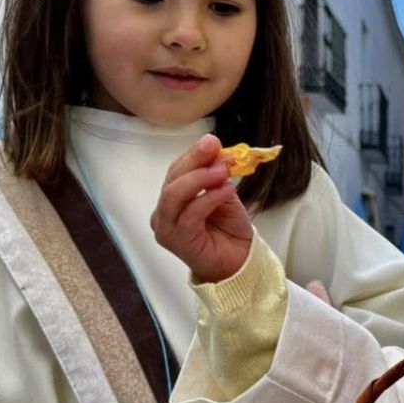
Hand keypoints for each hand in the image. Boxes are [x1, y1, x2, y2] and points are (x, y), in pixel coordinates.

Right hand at [151, 136, 255, 282]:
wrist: (240, 261)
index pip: (176, 171)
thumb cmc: (229, 229)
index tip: (212, 141)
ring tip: (223, 170)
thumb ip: (216, 174)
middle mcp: (163, 213)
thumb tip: (215, 149)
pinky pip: (190, 213)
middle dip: (194, 161)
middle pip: (172, 179)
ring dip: (199, 178)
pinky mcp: (177, 240)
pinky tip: (226, 189)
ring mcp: (166, 228)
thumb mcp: (223, 193)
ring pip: (174, 194)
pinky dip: (209, 197)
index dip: (193, 155)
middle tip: (215, 148)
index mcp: (171, 200)